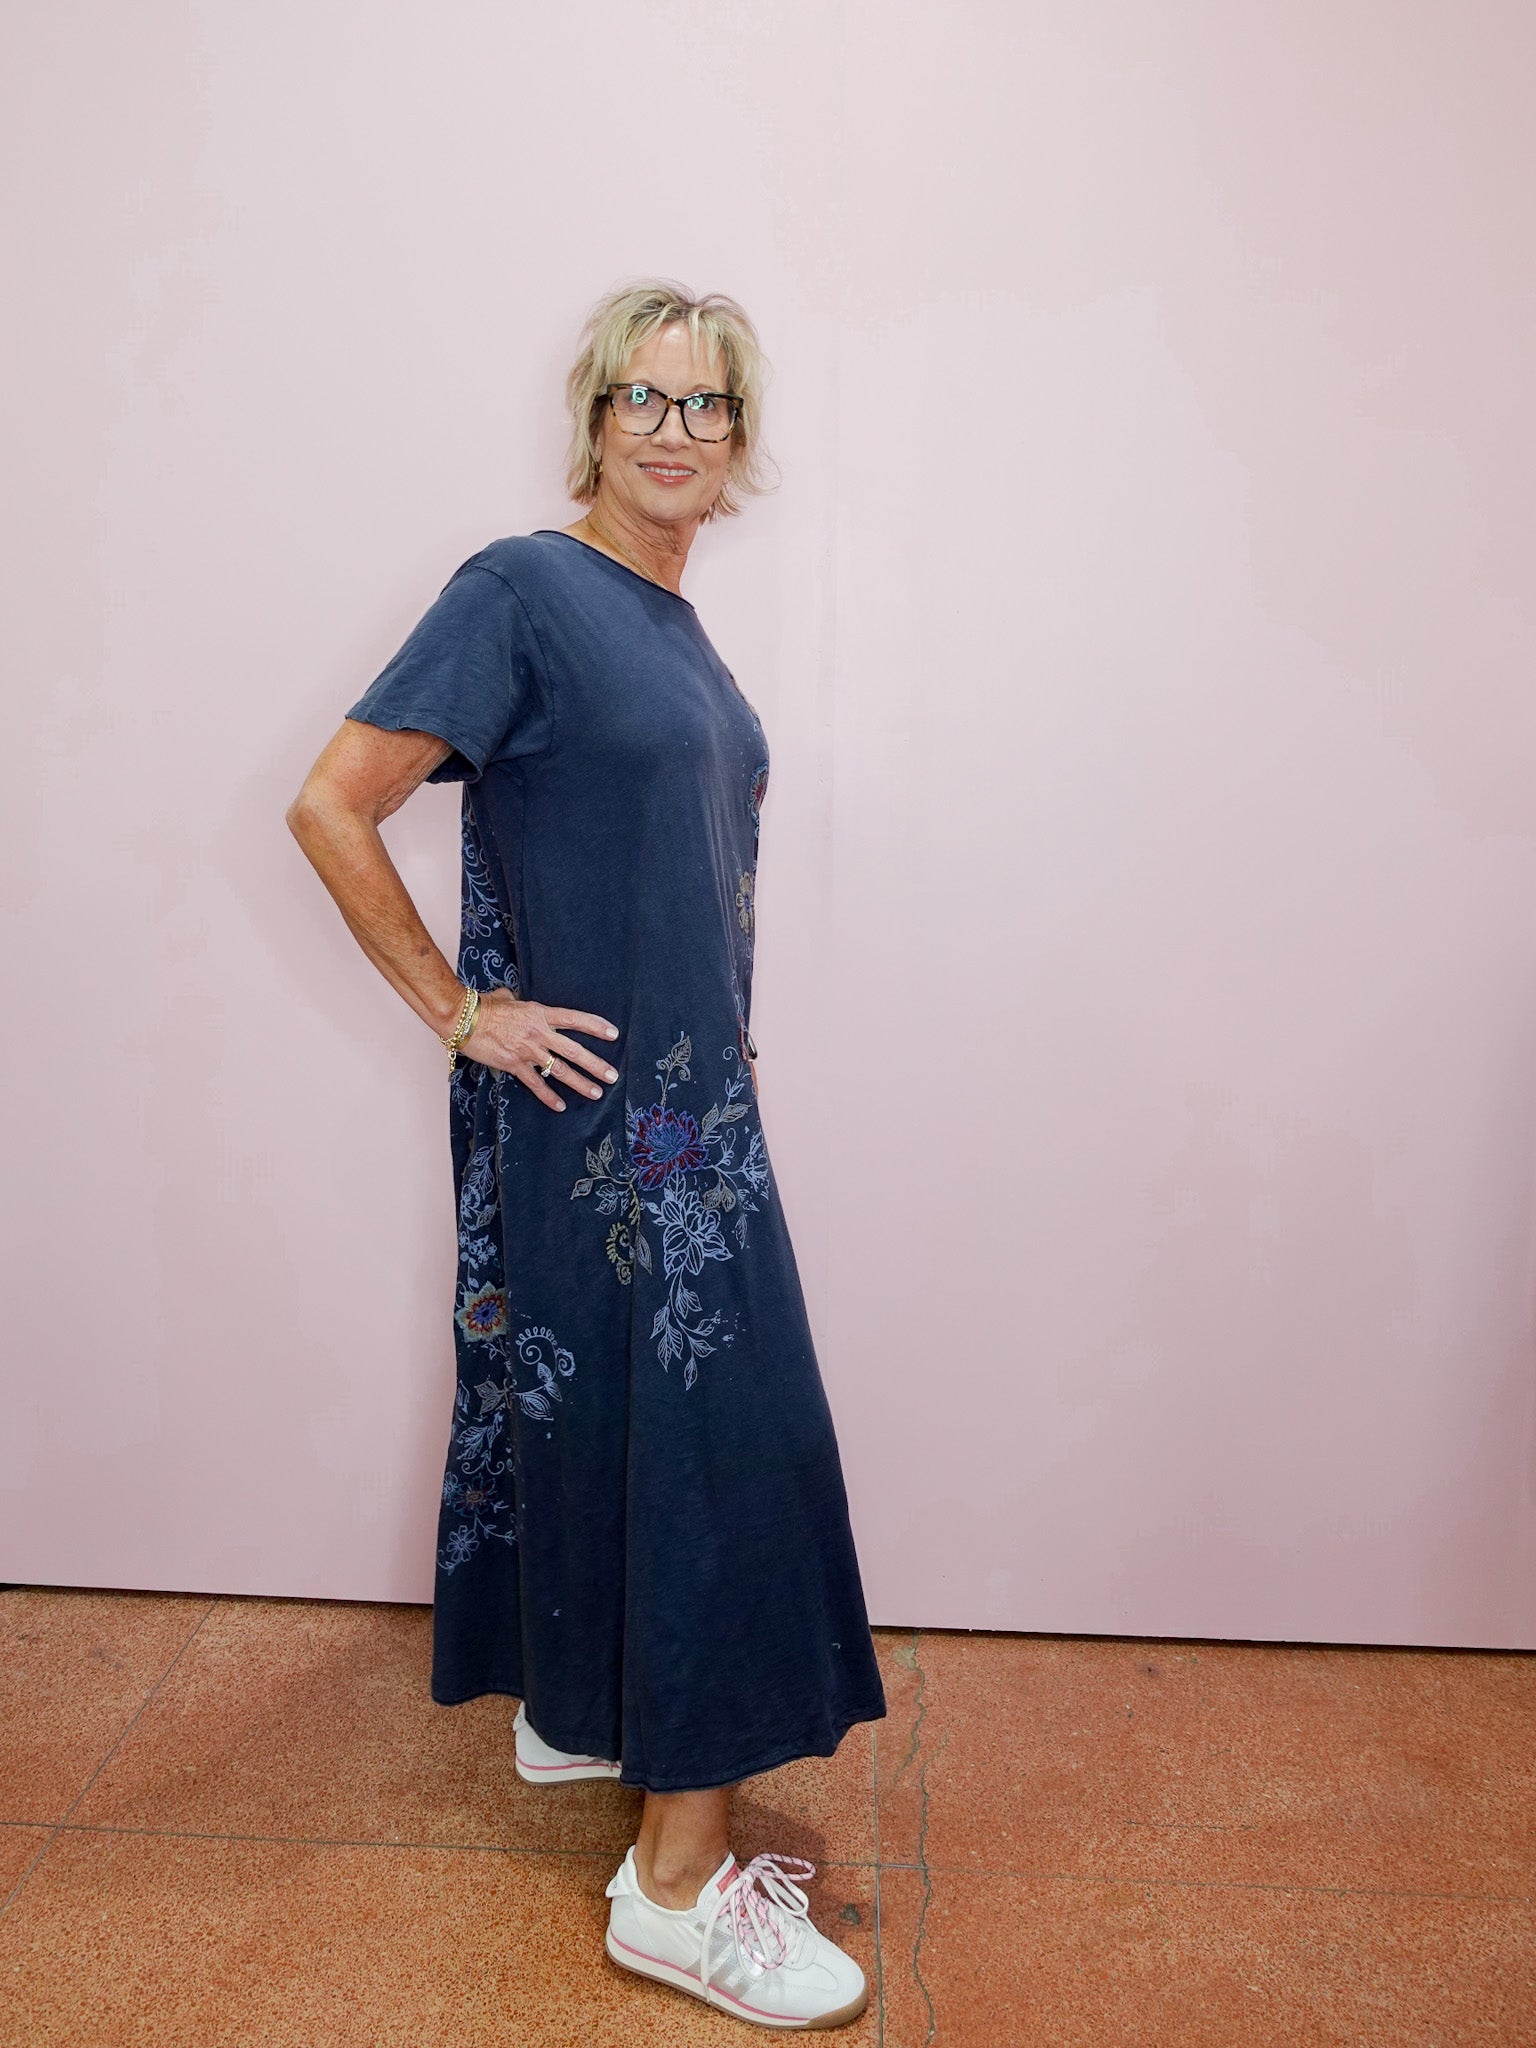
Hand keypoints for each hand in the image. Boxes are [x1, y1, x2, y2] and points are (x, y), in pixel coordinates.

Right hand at [460, 990, 619, 1110]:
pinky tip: (560, 1106)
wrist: (464, 1019)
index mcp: (540, 1014)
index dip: (595, 1026)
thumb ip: (520, 1002)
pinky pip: (535, 1084)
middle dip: (595, 1064)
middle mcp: (539, 1033)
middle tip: (613, 1075)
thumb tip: (517, 1000)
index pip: (575, 1020)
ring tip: (596, 1093)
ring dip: (580, 1083)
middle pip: (574, 1051)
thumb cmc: (484, 1005)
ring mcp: (528, 1051)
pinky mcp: (514, 1065)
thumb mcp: (508, 998)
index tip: (613, 1034)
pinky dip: (548, 1096)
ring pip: (560, 1070)